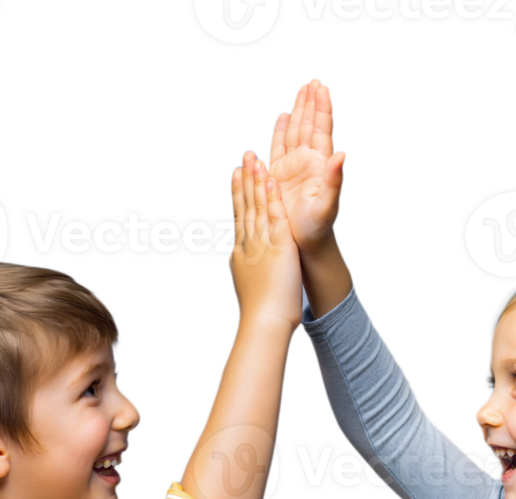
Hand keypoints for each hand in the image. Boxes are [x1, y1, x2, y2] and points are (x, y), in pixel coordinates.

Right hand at [228, 151, 301, 327]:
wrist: (263, 324)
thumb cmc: (259, 313)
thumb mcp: (248, 284)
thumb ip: (246, 268)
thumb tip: (241, 264)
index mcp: (242, 253)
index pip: (240, 218)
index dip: (239, 196)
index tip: (237, 176)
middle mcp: (248, 245)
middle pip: (246, 207)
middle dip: (246, 181)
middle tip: (245, 157)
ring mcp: (261, 245)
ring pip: (257, 208)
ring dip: (257, 182)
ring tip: (255, 159)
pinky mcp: (278, 249)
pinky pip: (274, 219)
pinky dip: (272, 199)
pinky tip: (271, 182)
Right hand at [268, 78, 347, 255]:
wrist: (303, 242)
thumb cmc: (318, 227)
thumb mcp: (328, 204)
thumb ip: (335, 180)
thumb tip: (342, 154)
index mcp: (321, 164)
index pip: (322, 130)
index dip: (322, 108)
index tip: (322, 88)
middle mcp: (307, 161)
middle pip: (309, 125)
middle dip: (310, 103)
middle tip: (313, 82)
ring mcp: (292, 166)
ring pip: (294, 132)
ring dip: (297, 112)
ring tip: (302, 91)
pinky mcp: (277, 174)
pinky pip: (278, 147)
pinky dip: (280, 131)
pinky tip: (282, 117)